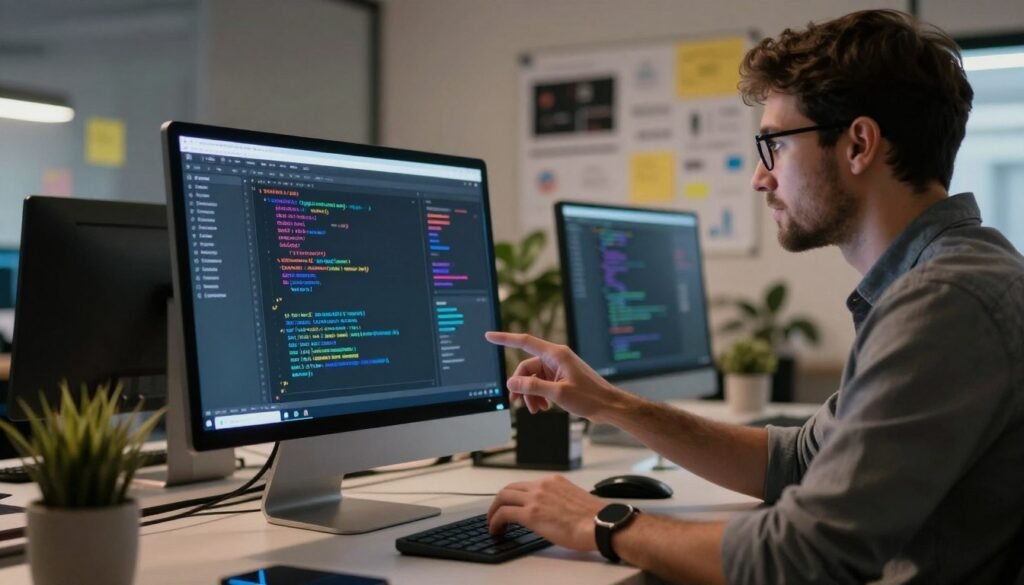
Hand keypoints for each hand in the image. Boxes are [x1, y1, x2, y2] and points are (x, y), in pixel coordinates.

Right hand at [485, 331, 624, 422]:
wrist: (608, 406)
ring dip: (531, 394)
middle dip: (522, 386)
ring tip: (536, 409)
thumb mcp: (557, 393)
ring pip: (533, 379)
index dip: (504, 339)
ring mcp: (558, 369)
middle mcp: (556, 358)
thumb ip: (533, 387)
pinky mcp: (560, 378)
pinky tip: (543, 407)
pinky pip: (541, 384)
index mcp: (556, 354)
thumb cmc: (589, 397)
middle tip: (519, 404)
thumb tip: (513, 382)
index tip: (489, 336)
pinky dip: (539, 395)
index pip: (524, 341)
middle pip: (526, 368)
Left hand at [487, 475, 603, 550]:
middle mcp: (542, 485)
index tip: (511, 506)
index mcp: (553, 481)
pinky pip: (504, 514)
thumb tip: (550, 511)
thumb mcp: (573, 499)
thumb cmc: (594, 518)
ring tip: (493, 524)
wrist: (600, 524)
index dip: (514, 496)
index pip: (525, 485)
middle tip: (495, 514)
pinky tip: (496, 530)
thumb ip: (558, 500)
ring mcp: (535, 498)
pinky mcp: (530, 514)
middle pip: (510, 488)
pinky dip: (495, 522)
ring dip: (494, 511)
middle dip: (499, 502)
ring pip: (502, 498)